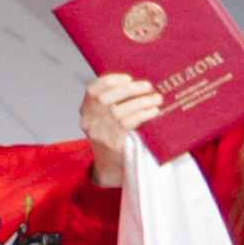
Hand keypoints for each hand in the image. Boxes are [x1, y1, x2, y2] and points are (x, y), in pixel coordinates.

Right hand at [76, 69, 160, 188]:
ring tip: (157, 98)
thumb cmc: (114, 137)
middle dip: (129, 89)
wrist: (112, 167)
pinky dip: (142, 114)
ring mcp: (99, 133)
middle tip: (148, 86)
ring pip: (118, 111)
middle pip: (105, 99)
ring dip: (140, 101)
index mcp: (86, 111)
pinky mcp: (112, 143)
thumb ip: (115, 103)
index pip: (92, 91)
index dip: (110, 81)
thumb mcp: (106, 119)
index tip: (128, 77)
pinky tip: (154, 111)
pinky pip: (127, 124)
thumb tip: (141, 85)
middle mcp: (89, 122)